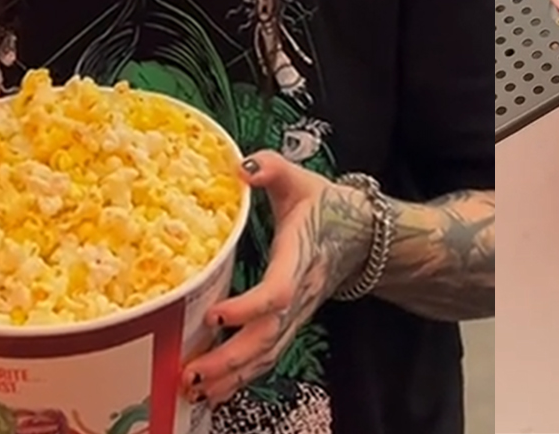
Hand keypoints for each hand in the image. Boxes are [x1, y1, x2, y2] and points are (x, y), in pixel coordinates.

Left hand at [180, 153, 372, 405]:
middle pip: (267, 338)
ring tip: (193, 388)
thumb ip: (273, 168)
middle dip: (229, 359)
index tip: (217, 314)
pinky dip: (241, 378)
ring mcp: (297, 315)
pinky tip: (214, 392)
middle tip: (191, 373)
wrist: (368, 237)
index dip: (249, 308)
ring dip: (231, 376)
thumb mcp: (301, 180)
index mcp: (298, 259)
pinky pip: (268, 358)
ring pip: (267, 355)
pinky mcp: (292, 324)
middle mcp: (299, 295)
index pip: (277, 293)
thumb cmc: (328, 208)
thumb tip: (243, 166)